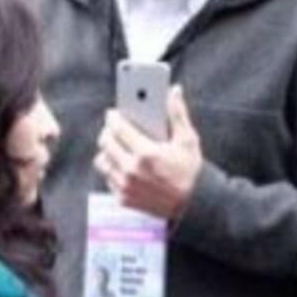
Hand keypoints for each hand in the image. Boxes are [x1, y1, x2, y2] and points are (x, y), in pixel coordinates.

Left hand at [94, 85, 202, 219]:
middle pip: (105, 143)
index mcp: (146, 153)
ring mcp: (126, 186)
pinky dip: (113, 170)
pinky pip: (108, 179)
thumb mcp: (187, 140)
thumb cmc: (192, 171)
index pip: (117, 128)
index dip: (113, 117)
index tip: (113, 113)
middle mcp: (132, 170)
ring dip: (108, 151)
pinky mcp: (124, 199)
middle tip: (113, 128)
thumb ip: (177, 113)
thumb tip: (174, 90)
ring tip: (116, 146)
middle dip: (108, 132)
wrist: (194, 206)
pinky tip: (123, 164)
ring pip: (102, 161)